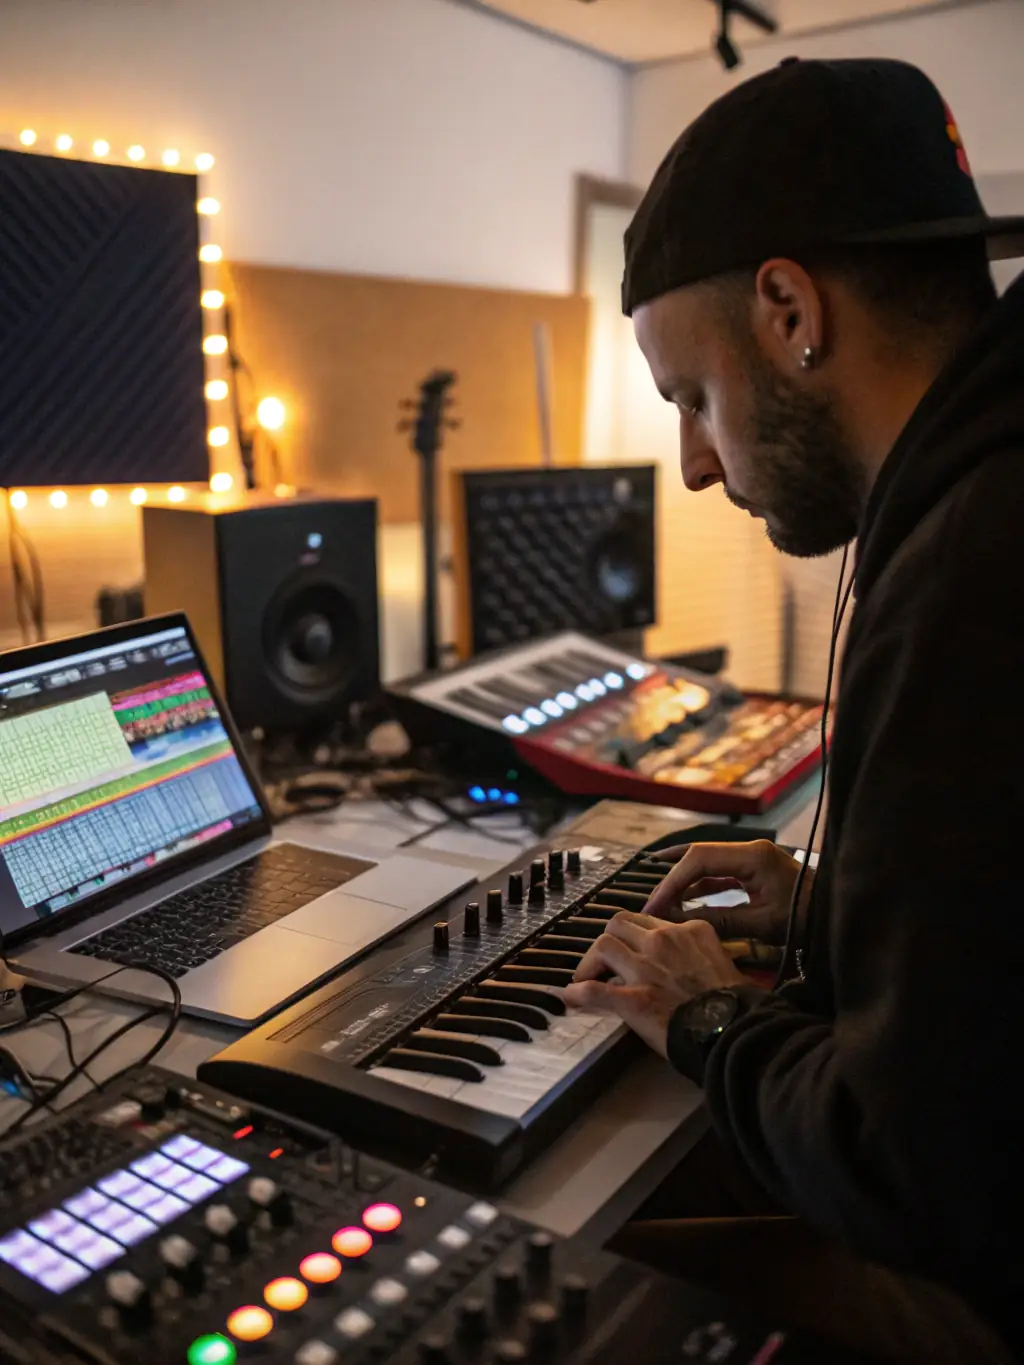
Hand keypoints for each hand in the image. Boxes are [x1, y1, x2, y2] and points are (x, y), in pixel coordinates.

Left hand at [562, 912, 747, 1057]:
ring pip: (604, 945)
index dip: (634, 936)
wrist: (736, 1029)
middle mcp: (663, 941)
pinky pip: (595, 991)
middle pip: (619, 924)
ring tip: (586, 977)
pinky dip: (578, 994)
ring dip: (590, 961)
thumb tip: (672, 967)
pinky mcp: (633, 998)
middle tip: (604, 962)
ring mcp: (646, 968)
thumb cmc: (736, 1001)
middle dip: (608, 941)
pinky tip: (570, 998)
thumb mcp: (719, 962)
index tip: (631, 950)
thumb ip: (693, 956)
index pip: (648, 920)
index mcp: (688, 931)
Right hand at [643, 839, 808, 944]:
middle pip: (698, 857)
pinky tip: (681, 898)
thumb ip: (719, 921)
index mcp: (752, 856)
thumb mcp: (762, 925)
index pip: (699, 860)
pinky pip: (718, 872)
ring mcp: (750, 857)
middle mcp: (749, 850)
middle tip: (651, 905)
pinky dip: (698, 884)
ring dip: (683, 881)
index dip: (672, 882)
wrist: (836, 915)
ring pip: (705, 862)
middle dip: (672, 880)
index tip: (654, 905)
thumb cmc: (805, 920)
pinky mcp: (752, 869)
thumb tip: (678, 922)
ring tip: (659, 902)